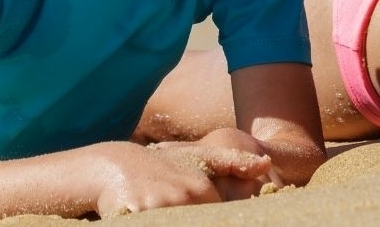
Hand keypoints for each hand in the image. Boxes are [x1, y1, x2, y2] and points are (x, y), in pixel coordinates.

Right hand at [91, 135, 268, 216]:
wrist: (112, 165)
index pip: (216, 219)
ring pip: (174, 222)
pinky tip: (142, 213)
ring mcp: (159, 207)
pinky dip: (146, 220)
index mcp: (201, 190)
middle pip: (196, 221)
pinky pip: (149, 224)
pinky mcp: (135, 214)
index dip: (209, 218)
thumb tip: (266, 164)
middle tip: (175, 208)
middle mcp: (183, 198)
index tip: (190, 211)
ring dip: (166, 218)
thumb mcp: (197, 159)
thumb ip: (232, 161)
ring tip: (157, 207)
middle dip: (184, 217)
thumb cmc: (160, 167)